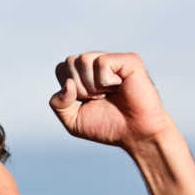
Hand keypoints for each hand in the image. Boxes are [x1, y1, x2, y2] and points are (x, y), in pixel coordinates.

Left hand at [49, 52, 172, 149]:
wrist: (136, 134)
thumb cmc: (108, 126)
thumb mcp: (73, 120)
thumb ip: (58, 104)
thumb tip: (68, 83)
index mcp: (84, 74)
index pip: (61, 68)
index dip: (69, 90)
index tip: (87, 101)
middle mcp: (98, 63)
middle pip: (70, 62)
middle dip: (80, 88)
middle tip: (100, 98)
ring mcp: (113, 60)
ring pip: (83, 60)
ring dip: (92, 86)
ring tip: (109, 93)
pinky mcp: (128, 60)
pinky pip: (102, 62)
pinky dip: (106, 81)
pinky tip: (119, 86)